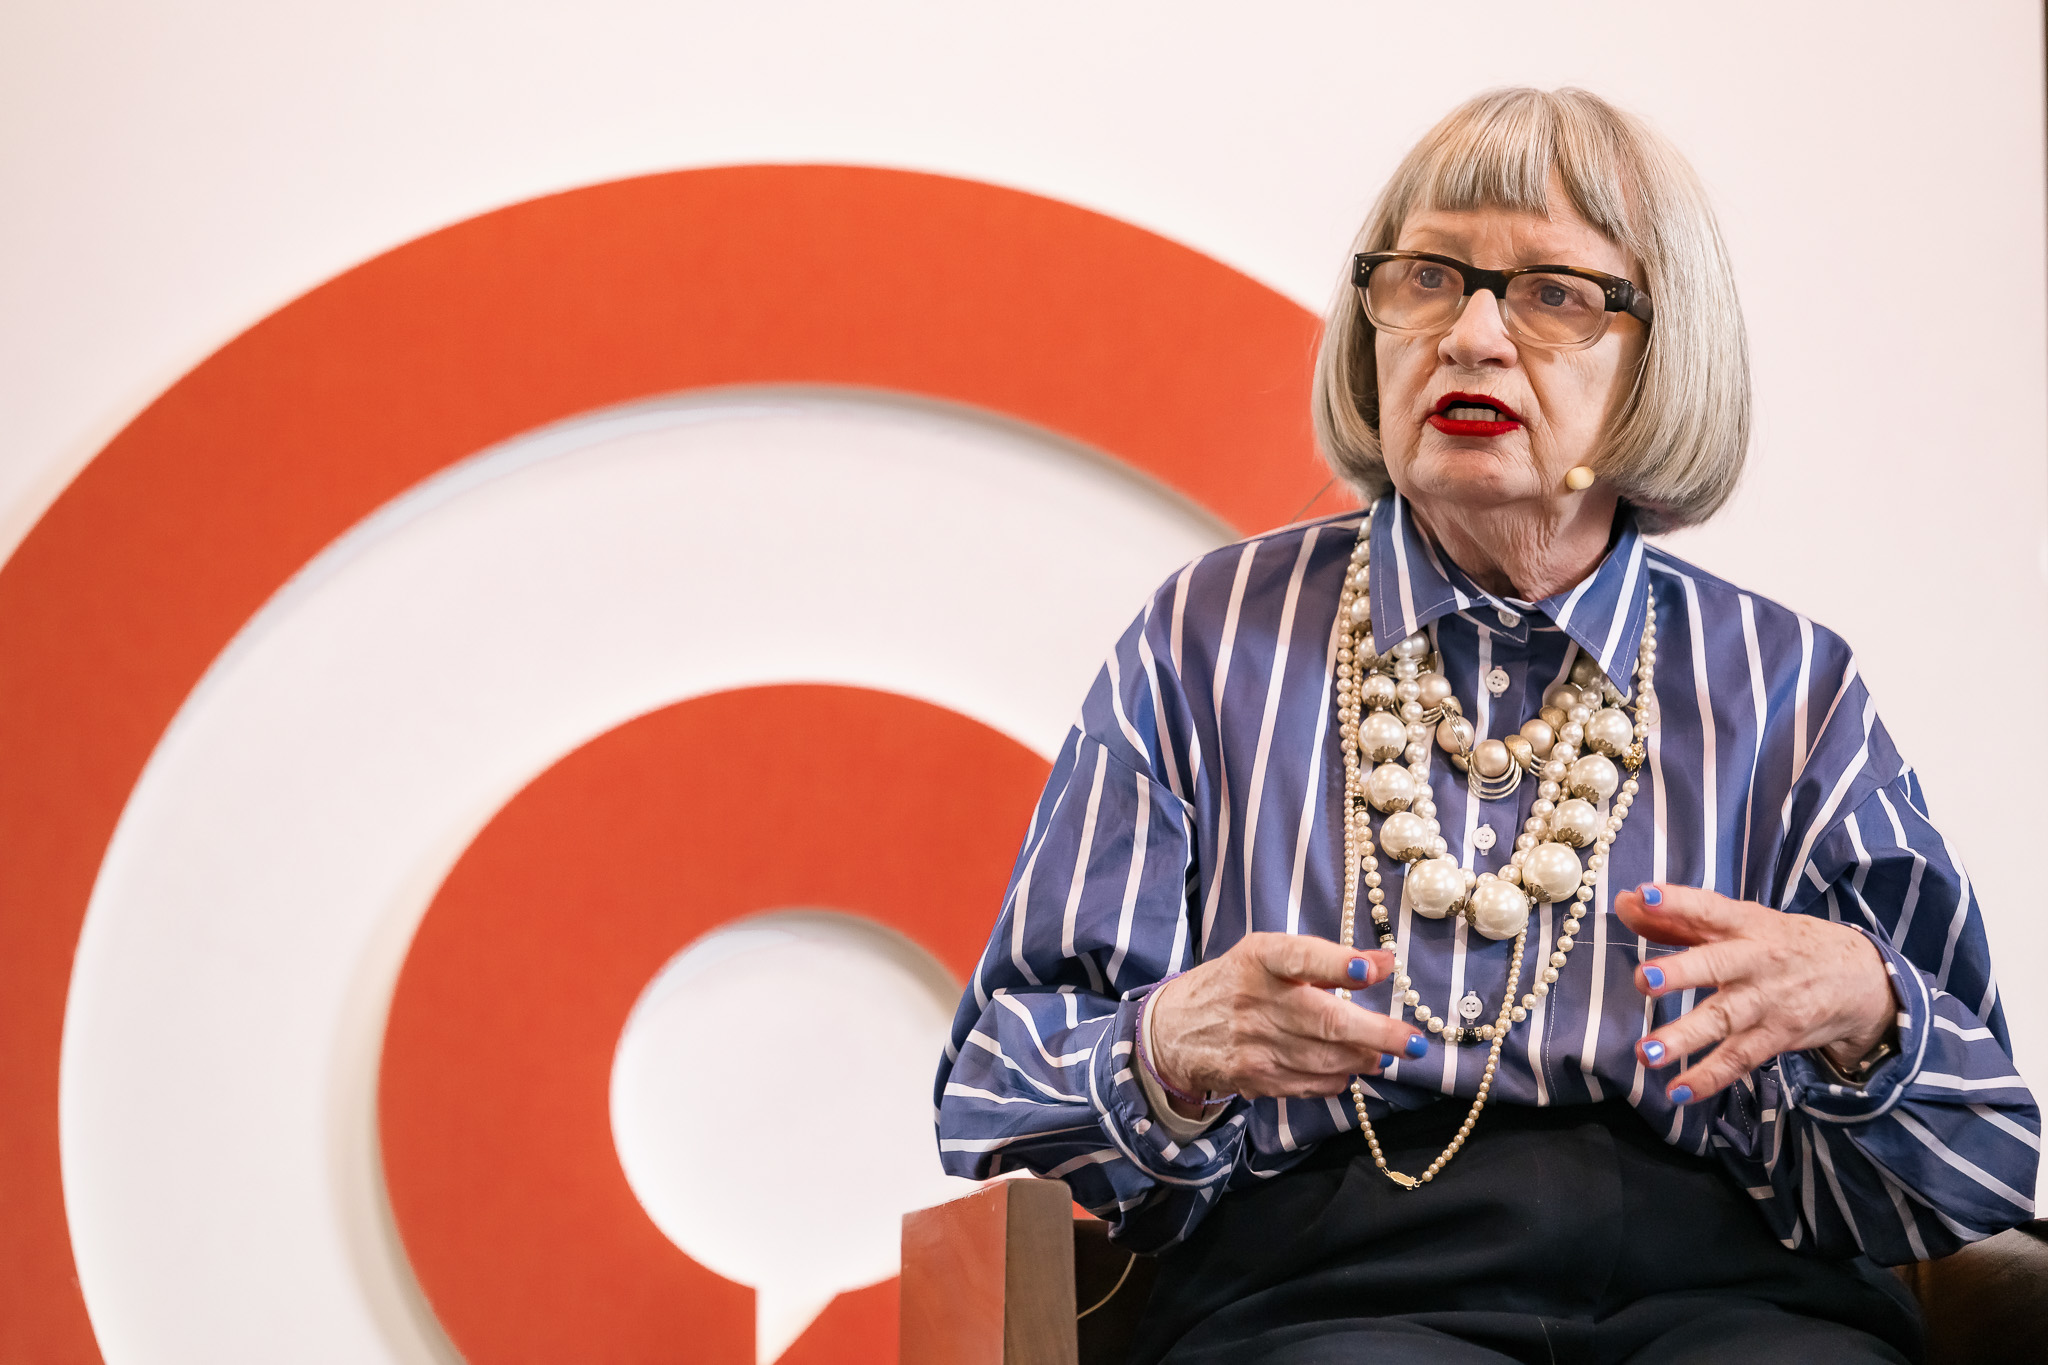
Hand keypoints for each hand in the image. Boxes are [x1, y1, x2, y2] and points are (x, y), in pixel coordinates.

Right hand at [1147, 933, 1420, 1113]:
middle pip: (1324, 1020)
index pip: (1299, 957)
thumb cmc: (1238, 983)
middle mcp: (1255, 1001)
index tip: (1369, 969)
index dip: (1336, 964)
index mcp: (1259, 959)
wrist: (1177, 1028)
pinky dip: (1339, 1077)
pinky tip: (1350, 1067)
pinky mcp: (1256, 1078)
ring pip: (1325, 1058)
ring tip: (1387, 1054)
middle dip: (1376, 1033)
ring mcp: (1254, 1045)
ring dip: (1364, 1059)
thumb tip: (1386, 962)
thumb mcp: (1272, 957)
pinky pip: (1311, 1084)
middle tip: (1414, 1042)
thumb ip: (1329, 959)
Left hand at [1612, 883, 1897, 1104]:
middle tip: (1644, 980)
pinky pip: (1739, 1059)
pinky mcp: (1777, 1036)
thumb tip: (1624, 903)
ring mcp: (1768, 1001)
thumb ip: (1678, 917)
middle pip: (1716, 964)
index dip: (1678, 901)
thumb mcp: (1739, 923)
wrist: (1861, 978)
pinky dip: (1709, 1077)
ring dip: (1684, 1037)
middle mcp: (1756, 960)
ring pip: (1723, 1019)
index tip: (1646, 895)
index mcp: (1745, 924)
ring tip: (1647, 1053)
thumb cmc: (1782, 943)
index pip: (1709, 907)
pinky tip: (1678, 1091)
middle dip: (1680, 972)